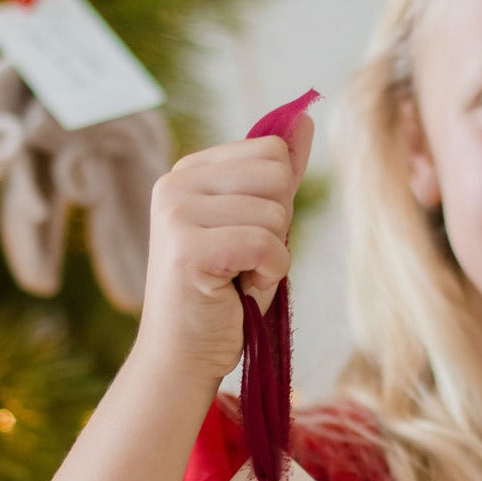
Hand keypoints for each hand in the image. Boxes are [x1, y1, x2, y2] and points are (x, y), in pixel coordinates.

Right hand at [137, 114, 314, 387]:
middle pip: (278, 174)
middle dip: (277, 227)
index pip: (272, 151)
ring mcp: (177, 213)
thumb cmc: (221, 300)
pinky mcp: (188, 248)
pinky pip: (267, 245)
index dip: (277, 203)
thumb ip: (278, 177)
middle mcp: (176, 183)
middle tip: (242, 264)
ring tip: (236, 281)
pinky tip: (238, 293)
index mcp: (189, 172)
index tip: (244, 242)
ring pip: (275, 213)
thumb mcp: (256, 229)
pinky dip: (269, 276)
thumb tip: (305, 119)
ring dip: (272, 258)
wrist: (182, 359)